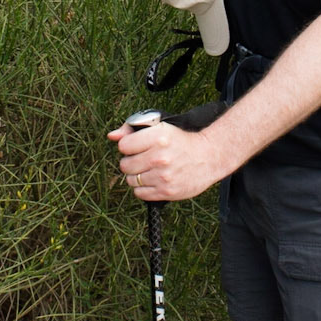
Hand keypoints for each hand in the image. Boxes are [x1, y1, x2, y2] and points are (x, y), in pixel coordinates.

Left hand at [108, 118, 224, 201]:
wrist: (208, 157)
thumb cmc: (181, 140)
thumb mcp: (159, 127)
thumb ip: (132, 129)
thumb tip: (112, 136)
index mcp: (157, 137)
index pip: (123, 146)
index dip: (128, 146)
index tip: (137, 147)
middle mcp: (159, 157)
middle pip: (125, 165)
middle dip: (131, 162)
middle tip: (143, 159)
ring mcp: (163, 176)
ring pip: (130, 180)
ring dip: (136, 176)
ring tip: (150, 170)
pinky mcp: (166, 192)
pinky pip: (139, 194)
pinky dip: (143, 188)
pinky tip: (153, 180)